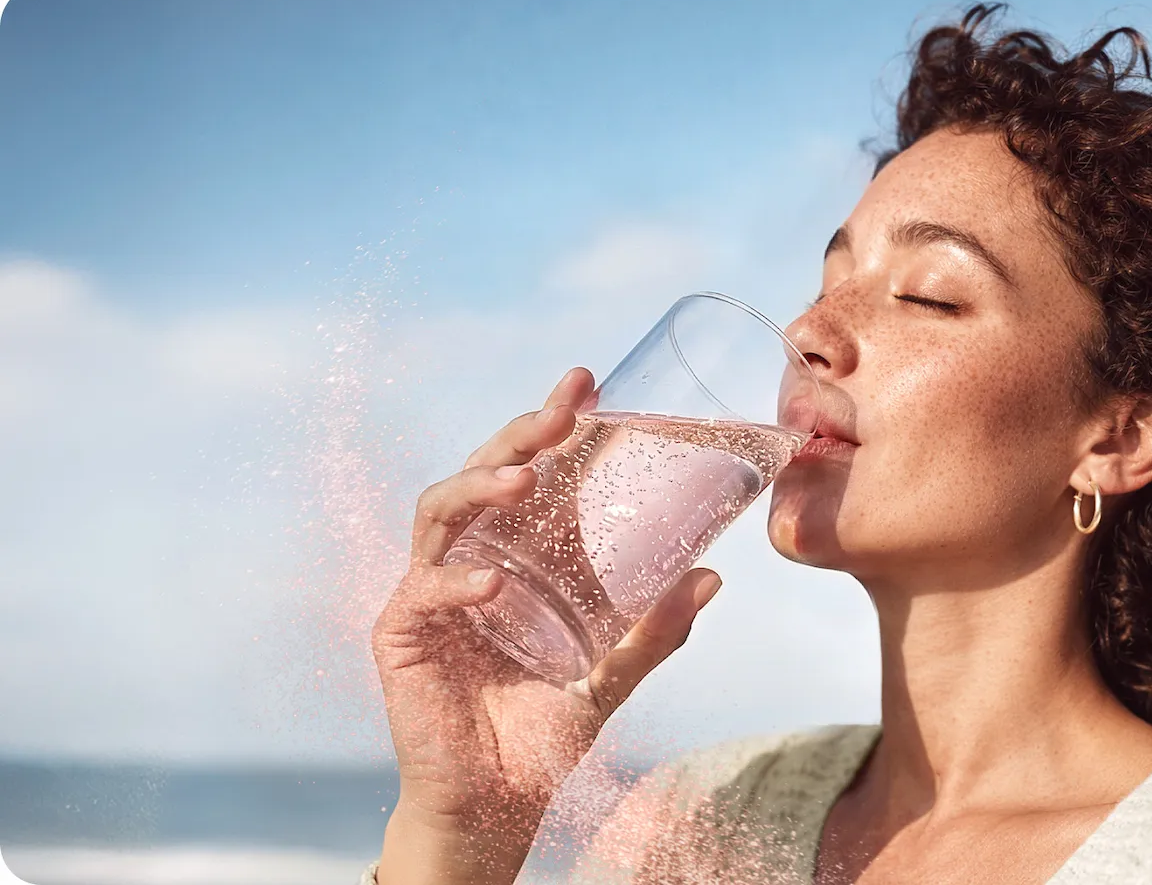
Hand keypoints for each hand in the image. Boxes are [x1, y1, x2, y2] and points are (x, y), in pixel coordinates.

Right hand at [371, 367, 722, 884]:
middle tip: (560, 409)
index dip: (552, 424)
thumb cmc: (544, 735)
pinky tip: (489, 582)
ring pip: (439, 512)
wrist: (497, 806)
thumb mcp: (611, 672)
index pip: (529, 471)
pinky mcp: (401, 635)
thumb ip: (656, 629)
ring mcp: (431, 593)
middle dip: (519, 434)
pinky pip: (422, 591)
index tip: (587, 382)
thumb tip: (713, 575)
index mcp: (517, 556)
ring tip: (526, 476)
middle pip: (482, 473)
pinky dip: (454, 580)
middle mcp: (470, 559)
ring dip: (480, 485)